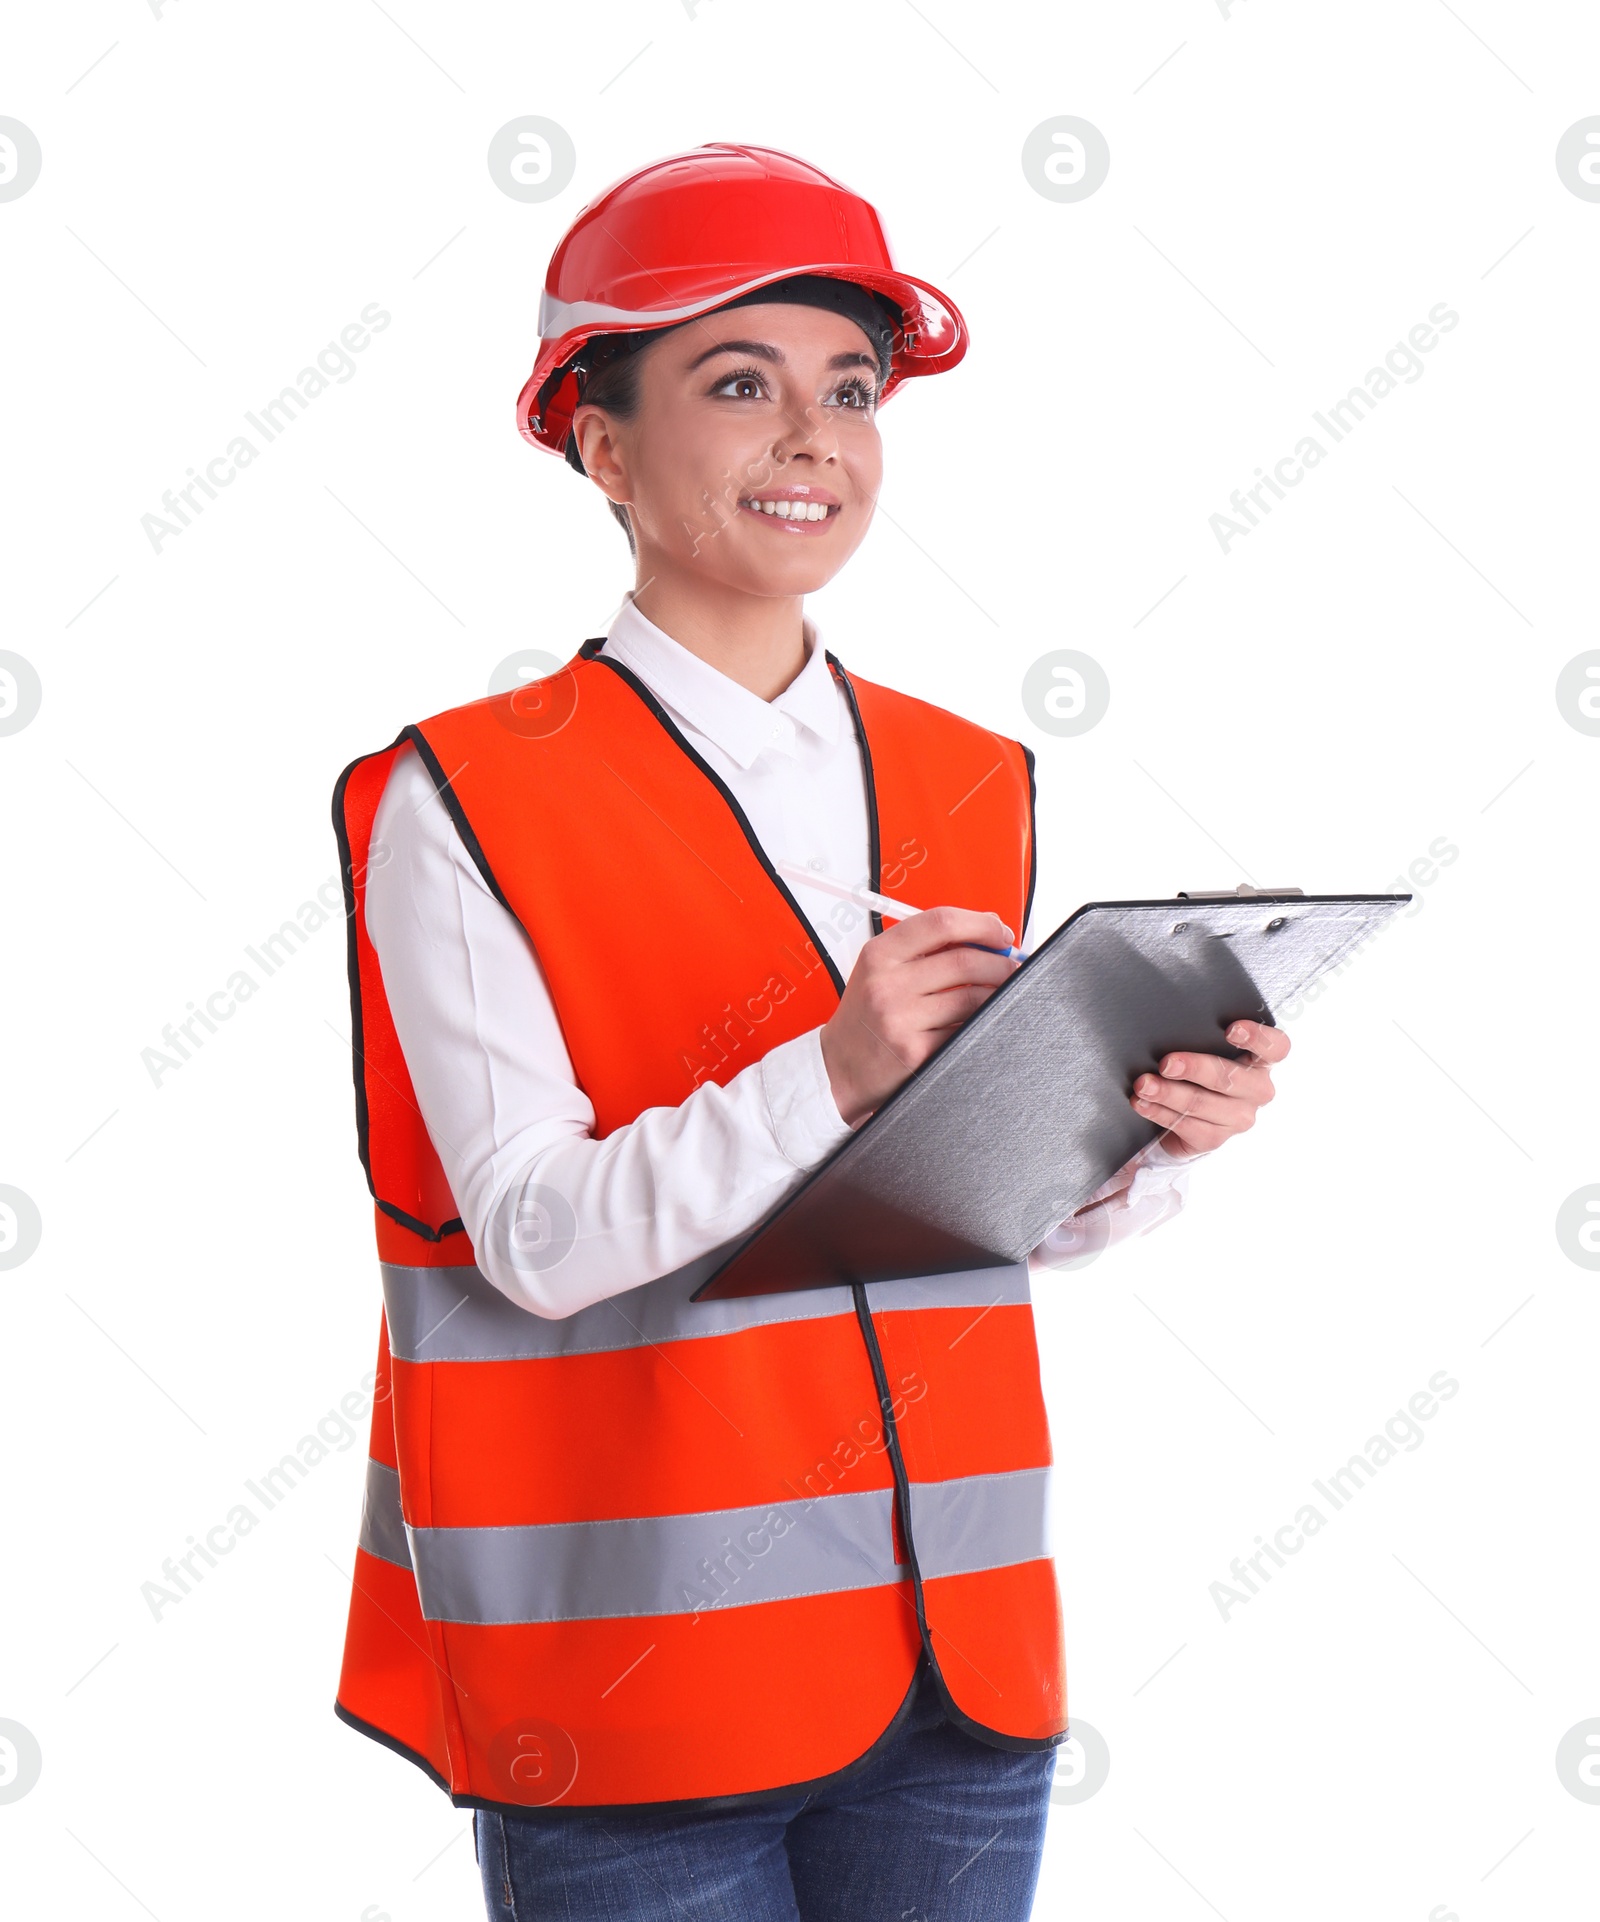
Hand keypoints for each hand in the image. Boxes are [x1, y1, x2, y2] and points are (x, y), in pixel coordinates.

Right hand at [820, 906, 1019, 1127]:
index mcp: (880, 954)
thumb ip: (926, 948)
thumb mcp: (881, 970)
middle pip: (964, 961)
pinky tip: (977, 1023)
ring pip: (972, 998)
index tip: (1000, 934)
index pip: (941, 923)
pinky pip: (965, 1031)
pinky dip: (980, 1025)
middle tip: (1011, 968)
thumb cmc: (866, 1017)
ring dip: (996, 995)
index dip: (981, 924)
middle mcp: (886, 984)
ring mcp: (900, 1019)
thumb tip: (988, 930)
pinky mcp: (914, 1052)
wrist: (839, 1068)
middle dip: (1000, 964)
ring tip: (998, 996)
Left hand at [1129, 1017, 1288, 1158]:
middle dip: (1195, 1068)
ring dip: (1168, 1093)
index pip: (1276, 1048)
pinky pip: (1186, 1126)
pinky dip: (1160, 1112)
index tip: (1231, 1030)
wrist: (1187, 1115)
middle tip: (1167, 1063)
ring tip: (1144, 1085)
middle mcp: (1257, 1091)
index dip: (1258, 1038)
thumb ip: (1201, 1036)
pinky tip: (1143, 1104)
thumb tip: (1172, 1022)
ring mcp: (1239, 1118)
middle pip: (1230, 1078)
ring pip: (1202, 1104)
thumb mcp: (1206, 1050)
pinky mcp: (1215, 1139)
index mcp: (1261, 1062)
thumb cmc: (1198, 1070)